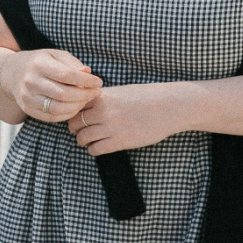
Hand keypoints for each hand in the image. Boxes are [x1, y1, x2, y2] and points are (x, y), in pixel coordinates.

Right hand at [5, 48, 100, 122]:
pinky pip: (51, 117)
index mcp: (38, 64)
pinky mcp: (28, 109)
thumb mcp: (54, 55)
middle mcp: (31, 81)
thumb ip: (72, 62)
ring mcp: (28, 97)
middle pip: (63, 93)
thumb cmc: (40, 62)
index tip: (98, 81)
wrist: (12, 73)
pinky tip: (76, 107)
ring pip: (57, 108)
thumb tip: (88, 72)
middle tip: (96, 92)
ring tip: (87, 100)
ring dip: (77, 106)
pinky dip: (67, 114)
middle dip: (84, 95)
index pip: (66, 75)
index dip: (85, 80)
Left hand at [68, 84, 186, 156]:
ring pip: (82, 138)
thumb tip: (87, 106)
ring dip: (84, 141)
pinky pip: (95, 149)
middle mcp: (104, 111)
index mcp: (103, 97)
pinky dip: (93, 150)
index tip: (79, 116)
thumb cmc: (147, 98)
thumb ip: (103, 98)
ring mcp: (111, 127)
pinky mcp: (120, 142)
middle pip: (74, 123)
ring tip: (91, 140)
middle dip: (76, 128)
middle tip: (82, 130)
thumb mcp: (121, 92)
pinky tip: (101, 146)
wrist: (169, 107)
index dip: (73, 112)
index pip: (75, 106)